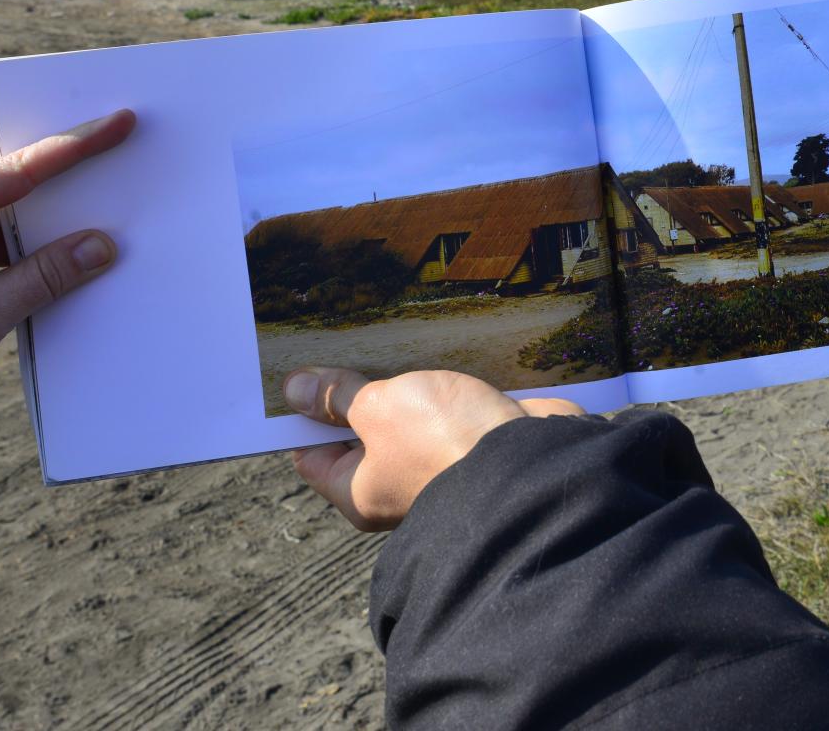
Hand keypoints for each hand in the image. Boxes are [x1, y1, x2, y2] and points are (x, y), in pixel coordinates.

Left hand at [0, 110, 135, 373]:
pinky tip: (49, 256)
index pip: (11, 171)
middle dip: (60, 182)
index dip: (71, 147)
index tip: (117, 123)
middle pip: (6, 183)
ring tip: (87, 228)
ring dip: (39, 223)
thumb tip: (102, 246)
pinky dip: (17, 242)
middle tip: (115, 160)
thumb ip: (45, 277)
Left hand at [286, 367, 582, 530]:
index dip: (303, 413)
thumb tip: (295, 391)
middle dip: (356, 390)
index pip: (313, 453)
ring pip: (409, 420)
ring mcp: (439, 465)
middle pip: (361, 434)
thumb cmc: (443, 443)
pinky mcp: (474, 444)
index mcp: (360, 491)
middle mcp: (397, 485)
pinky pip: (448, 413)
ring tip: (389, 337)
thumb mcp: (379, 408)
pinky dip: (443, 387)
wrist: (533, 463)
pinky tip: (436, 352)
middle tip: (342, 340)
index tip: (299, 372)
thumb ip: (339, 397)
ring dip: (404, 385)